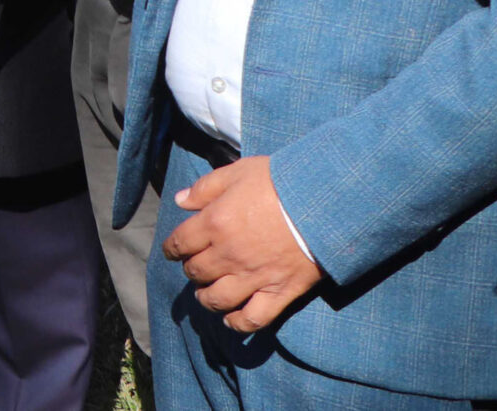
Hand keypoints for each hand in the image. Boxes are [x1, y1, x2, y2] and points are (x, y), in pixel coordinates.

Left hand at [164, 156, 321, 332]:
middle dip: (191, 271)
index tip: (173, 251)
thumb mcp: (237, 172)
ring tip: (206, 295)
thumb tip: (180, 200)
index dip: (172, 249)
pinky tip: (231, 320)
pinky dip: (238, 323)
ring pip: (218, 299)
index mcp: (215, 223)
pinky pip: (253, 318)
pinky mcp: (280, 292)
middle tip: (195, 268)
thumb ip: (205, 188)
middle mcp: (229, 254)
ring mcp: (254, 277)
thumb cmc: (281, 182)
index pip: (180, 244)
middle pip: (197, 272)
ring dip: (206, 299)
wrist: (325, 202)